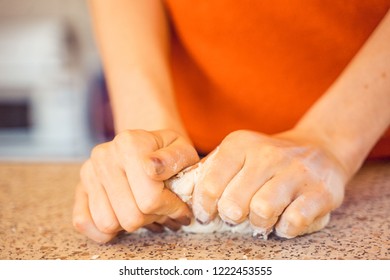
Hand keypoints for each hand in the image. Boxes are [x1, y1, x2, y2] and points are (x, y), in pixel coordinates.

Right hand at [73, 129, 198, 242]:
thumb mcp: (183, 149)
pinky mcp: (79, 188)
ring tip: (145, 210)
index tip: (179, 206)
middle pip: (130, 217)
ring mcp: (89, 172)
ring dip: (131, 225)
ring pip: (108, 224)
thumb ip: (174, 158)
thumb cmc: (166, 152)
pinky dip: (105, 231)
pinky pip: (83, 222)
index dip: (170, 209)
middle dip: (153, 218)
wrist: (145, 145)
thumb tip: (153, 167)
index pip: (150, 199)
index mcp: (130, 143)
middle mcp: (104, 156)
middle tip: (163, 209)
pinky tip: (123, 219)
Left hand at [192, 130, 347, 237]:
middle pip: (234, 203)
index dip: (204, 207)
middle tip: (237, 215)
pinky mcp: (321, 192)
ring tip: (261, 216)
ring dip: (258, 222)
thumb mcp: (239, 152)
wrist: (319, 147)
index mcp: (241, 143)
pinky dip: (284, 228)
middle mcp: (268, 153)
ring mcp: (297, 172)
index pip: (210, 184)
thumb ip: (211, 169)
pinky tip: (284, 219)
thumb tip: (181, 192)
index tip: (207, 214)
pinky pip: (293, 223)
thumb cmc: (268, 158)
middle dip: (231, 216)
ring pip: (262, 211)